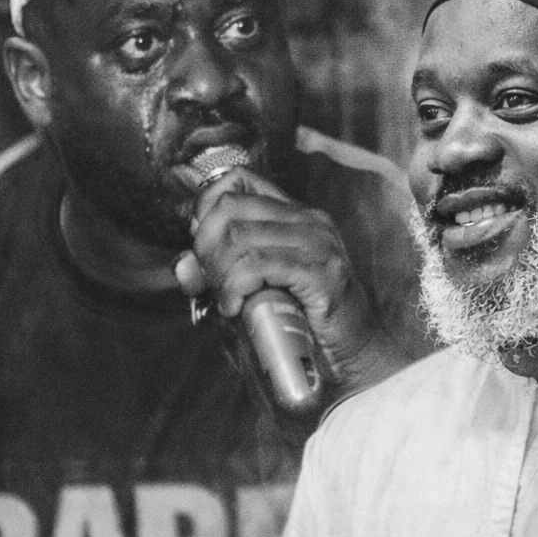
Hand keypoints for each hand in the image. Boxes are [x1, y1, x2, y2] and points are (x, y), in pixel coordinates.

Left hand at [172, 166, 396, 388]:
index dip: (205, 210)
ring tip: (225, 300)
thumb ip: (221, 272)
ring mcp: (318, 244)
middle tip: (210, 284)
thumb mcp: (257, 289)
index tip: (203, 249)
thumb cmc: (305, 325)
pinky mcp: (320, 272)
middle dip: (206, 247)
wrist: (356, 355)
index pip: (237, 181)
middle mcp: (309, 221)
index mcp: (296, 216)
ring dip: (219, 273)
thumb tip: (182, 265)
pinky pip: (258, 265)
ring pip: (239, 236)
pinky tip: (236, 308)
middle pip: (230, 207)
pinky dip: (235, 287)